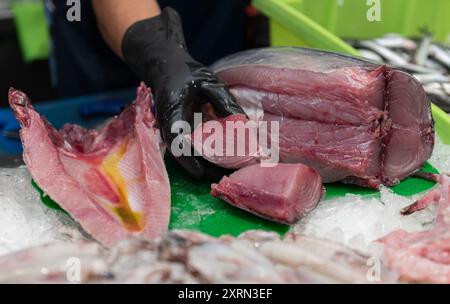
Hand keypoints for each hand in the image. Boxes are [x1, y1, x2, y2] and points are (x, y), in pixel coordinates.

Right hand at [122, 7, 244, 178]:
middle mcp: (170, 129)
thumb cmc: (185, 73)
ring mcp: (174, 134)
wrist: (166, 68)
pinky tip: (227, 157)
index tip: (206, 172)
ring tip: (234, 167)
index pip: (178, 144)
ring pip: (188, 158)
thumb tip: (244, 123)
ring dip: (208, 165)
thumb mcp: (208, 82)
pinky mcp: (181, 136)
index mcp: (173, 115)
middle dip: (207, 169)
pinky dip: (208, 157)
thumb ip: (224, 101)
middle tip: (234, 171)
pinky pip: (192, 152)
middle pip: (185, 158)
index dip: (190, 161)